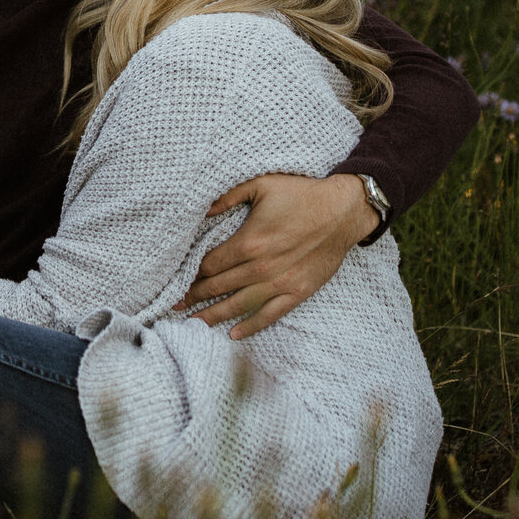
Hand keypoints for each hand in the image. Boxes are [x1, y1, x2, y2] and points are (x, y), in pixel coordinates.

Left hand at [182, 173, 376, 338]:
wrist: (343, 211)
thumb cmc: (302, 195)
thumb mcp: (262, 184)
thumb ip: (228, 196)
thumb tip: (203, 209)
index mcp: (249, 242)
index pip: (210, 265)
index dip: (192, 274)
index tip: (178, 280)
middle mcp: (261, 267)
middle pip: (219, 287)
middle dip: (195, 297)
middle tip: (175, 305)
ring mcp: (279, 283)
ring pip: (239, 305)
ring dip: (214, 315)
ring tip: (193, 324)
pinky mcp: (298, 292)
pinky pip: (270, 315)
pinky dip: (250, 326)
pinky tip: (233, 334)